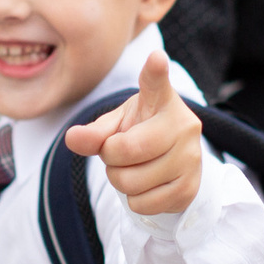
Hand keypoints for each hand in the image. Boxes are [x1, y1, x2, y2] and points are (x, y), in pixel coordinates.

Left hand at [64, 51, 202, 216]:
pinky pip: (143, 204)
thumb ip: (94, 131)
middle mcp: (183, 125)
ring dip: (122, 181)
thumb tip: (72, 138)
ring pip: (132, 182)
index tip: (155, 59)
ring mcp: (191, 158)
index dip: (155, 72)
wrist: (172, 162)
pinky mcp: (190, 188)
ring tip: (135, 169)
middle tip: (118, 154)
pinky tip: (147, 186)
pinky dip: (135, 200)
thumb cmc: (140, 134)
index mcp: (162, 100)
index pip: (157, 83)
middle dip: (110, 158)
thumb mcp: (117, 125)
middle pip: (126, 150)